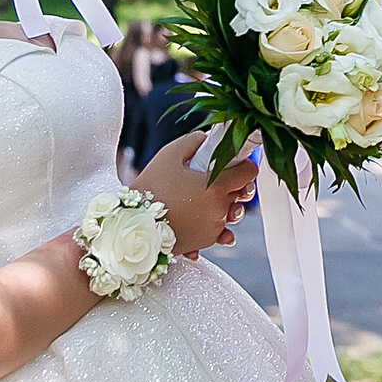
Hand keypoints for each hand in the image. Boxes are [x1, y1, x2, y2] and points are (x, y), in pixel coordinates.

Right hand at [129, 131, 255, 256]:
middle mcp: (220, 210)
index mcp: (216, 186)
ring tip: (209, 199)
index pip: (249, 172)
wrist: (132, 224)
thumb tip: (207, 138)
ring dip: (227, 206)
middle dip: (234, 184)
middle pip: (242, 193)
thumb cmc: (150, 187)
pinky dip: (217, 229)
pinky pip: (219, 234)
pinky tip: (207, 221)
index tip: (234, 162)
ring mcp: (213, 229)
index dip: (243, 164)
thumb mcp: (169, 154)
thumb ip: (193, 141)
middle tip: (217, 178)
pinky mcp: (204, 242)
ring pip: (232, 214)